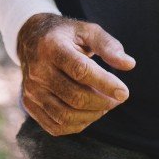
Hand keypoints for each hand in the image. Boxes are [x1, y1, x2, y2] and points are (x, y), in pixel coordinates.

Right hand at [18, 13, 134, 135]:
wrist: (31, 39)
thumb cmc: (66, 35)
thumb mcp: (88, 31)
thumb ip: (109, 46)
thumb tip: (129, 64)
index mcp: (52, 46)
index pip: (80, 70)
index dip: (105, 84)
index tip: (124, 92)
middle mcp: (37, 69)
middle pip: (75, 97)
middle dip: (103, 102)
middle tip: (117, 98)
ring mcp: (31, 89)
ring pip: (65, 116)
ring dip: (93, 115)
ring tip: (105, 104)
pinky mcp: (29, 104)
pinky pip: (56, 126)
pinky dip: (78, 125)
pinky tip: (89, 113)